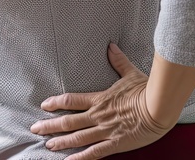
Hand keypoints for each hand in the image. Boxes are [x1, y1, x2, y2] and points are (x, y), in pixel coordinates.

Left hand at [29, 42, 174, 158]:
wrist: (159, 107)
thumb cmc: (146, 90)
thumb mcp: (130, 73)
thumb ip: (118, 61)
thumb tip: (111, 46)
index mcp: (99, 99)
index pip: (71, 100)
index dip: (56, 103)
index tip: (44, 105)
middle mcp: (98, 116)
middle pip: (69, 121)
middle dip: (50, 125)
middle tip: (35, 129)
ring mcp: (105, 131)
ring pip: (77, 138)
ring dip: (61, 141)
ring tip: (48, 145)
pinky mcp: (115, 144)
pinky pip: (94, 152)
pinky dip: (80, 158)